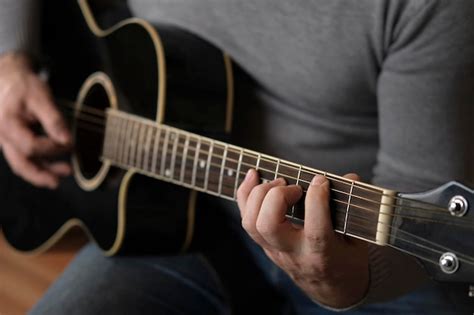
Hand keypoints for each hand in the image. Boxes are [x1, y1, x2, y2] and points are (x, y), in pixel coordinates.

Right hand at [0, 53, 71, 188]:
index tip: (70, 143)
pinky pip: (22, 158)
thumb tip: (67, 140)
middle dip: (40, 175)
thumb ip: (53, 119)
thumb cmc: (24, 86)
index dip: (51, 148)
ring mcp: (6, 141)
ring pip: (20, 164)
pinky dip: (38, 165)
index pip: (30, 146)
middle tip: (59, 181)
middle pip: (20, 163)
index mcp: (8, 124)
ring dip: (41, 173)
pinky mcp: (12, 142)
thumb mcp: (41, 97)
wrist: (7, 78)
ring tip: (62, 175)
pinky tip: (52, 167)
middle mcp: (3, 136)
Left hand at [237, 169, 368, 307]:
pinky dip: (245, 195)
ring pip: (251, 223)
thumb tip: (351, 178)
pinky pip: (246, 219)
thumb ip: (355, 209)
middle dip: (277, 197)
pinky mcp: (264, 245)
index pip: (315, 230)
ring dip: (258, 195)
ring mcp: (274, 250)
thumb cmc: (346, 260)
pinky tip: (253, 177)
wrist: (331, 289)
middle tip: (294, 187)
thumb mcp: (359, 239)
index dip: (316, 200)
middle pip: (268, 226)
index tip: (321, 181)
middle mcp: (294, 254)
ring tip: (278, 182)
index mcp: (323, 254)